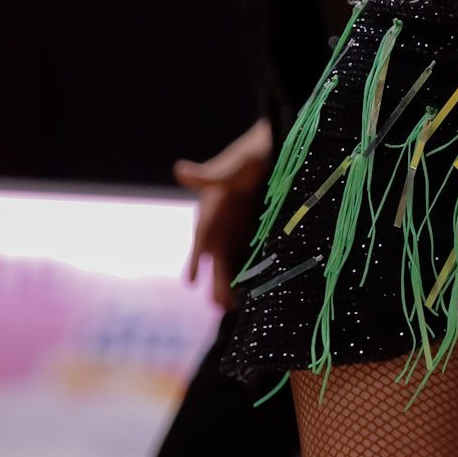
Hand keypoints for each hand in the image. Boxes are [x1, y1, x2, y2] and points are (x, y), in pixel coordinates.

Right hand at [175, 118, 273, 308]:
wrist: (278, 147)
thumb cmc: (252, 154)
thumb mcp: (235, 165)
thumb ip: (209, 174)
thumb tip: (179, 169)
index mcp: (213, 208)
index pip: (203, 237)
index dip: (196, 259)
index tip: (189, 282)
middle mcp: (223, 222)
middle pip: (217, 255)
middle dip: (216, 279)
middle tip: (218, 306)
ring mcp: (239, 228)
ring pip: (232, 260)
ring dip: (230, 282)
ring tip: (229, 308)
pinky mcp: (256, 231)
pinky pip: (250, 256)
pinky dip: (250, 273)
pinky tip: (252, 293)